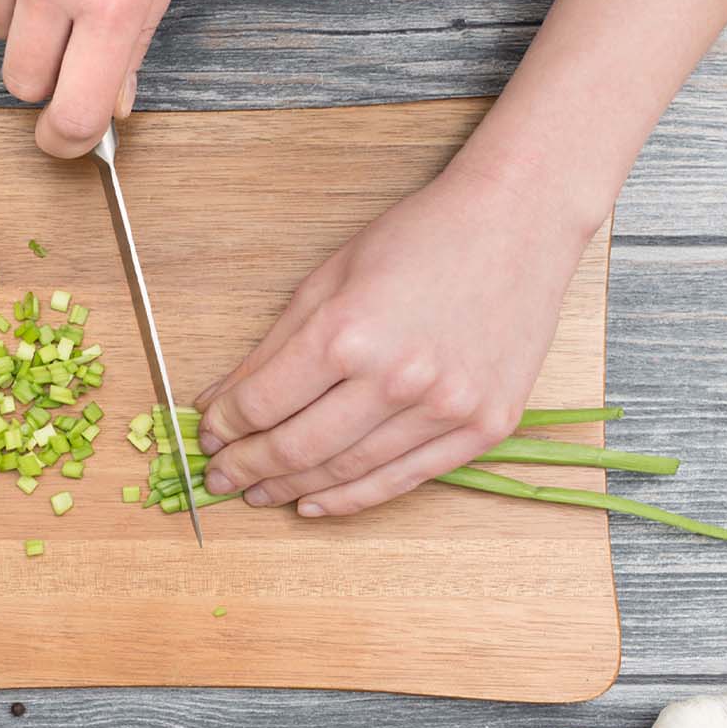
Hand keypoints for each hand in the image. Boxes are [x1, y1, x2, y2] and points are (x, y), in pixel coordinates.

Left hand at [193, 166, 594, 516]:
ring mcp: (447, 409)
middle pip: (298, 448)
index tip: (208, 435)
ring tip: (260, 494)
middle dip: (248, 468)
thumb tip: (220, 403)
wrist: (518, 222)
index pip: (263, 403)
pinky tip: (314, 504)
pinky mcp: (485, 427)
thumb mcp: (329, 279)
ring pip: (348, 473)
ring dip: (293, 490)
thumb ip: (272, 349)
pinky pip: (404, 481)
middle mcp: (398, 378)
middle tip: (221, 478)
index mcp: (348, 333)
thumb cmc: (421, 238)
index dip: (226, 427)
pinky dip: (352, 499)